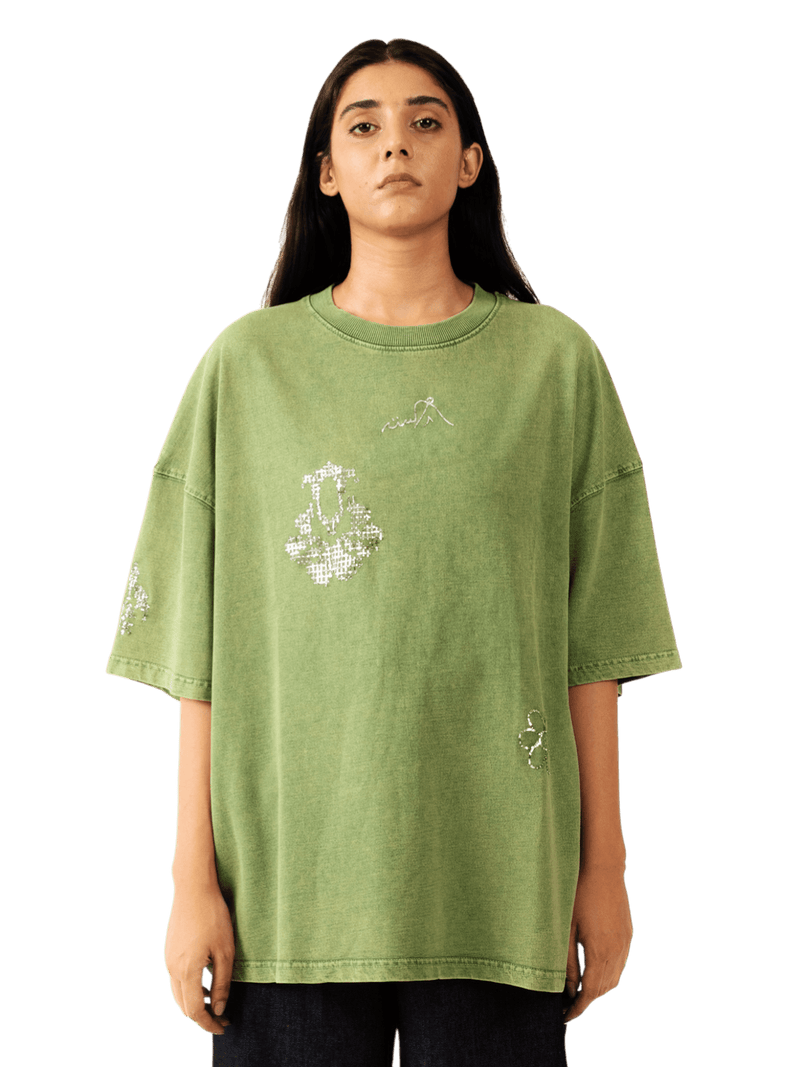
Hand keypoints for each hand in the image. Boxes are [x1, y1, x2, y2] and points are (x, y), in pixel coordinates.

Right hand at [164, 882, 235, 1035]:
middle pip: (184, 1006)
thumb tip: (218, 1009)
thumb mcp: (225, 951)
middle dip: (201, 1016)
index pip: (194, 1010)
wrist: (193, 888)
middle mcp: (172, 969)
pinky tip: (205, 982)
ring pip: (178, 994)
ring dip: (195, 1002)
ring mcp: (168, 960)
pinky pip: (177, 979)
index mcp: (186, 971)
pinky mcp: (170, 951)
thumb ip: (221, 983)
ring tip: (215, 1001)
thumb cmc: (213, 916)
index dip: (209, 1023)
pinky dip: (190, 988)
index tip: (223, 1027)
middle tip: (221, 1018)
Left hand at [562, 864, 632, 1023]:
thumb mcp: (565, 929)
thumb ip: (567, 962)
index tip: (565, 1015)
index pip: (590, 992)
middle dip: (587, 1001)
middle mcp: (616, 950)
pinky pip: (620, 964)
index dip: (577, 1007)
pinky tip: (595, 972)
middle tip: (568, 1005)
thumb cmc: (577, 892)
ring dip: (598, 989)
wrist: (602, 867)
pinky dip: (608, 975)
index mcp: (599, 951)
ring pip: (614, 978)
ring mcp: (625, 942)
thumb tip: (569, 989)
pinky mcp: (628, 934)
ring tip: (579, 991)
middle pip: (603, 989)